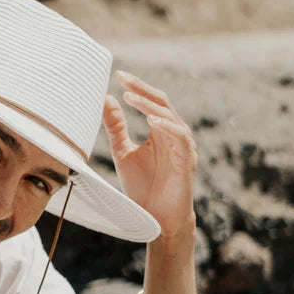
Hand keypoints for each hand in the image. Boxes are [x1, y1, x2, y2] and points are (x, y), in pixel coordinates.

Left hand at [103, 70, 197, 238]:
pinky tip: (151, 120)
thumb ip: (116, 127)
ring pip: (170, 117)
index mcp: (160, 130)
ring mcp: (183, 146)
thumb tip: (106, 99)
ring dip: (150, 106)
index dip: (137, 86)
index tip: (118, 74)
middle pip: (161, 102)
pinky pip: (180, 137)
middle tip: (123, 78)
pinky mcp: (188, 160)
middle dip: (142, 89)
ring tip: (130, 98)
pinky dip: (167, 127)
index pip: (150, 100)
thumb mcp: (123, 152)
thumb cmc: (142, 188)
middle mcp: (173, 133)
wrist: (156, 219)